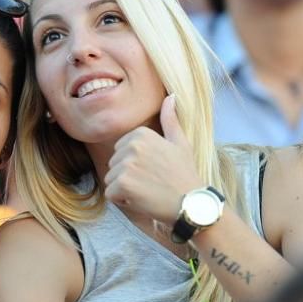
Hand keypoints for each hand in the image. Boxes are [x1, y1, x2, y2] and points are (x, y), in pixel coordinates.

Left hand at [104, 95, 202, 222]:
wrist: (191, 204)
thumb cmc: (185, 174)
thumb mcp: (180, 143)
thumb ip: (170, 120)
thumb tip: (171, 97)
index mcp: (141, 134)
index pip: (121, 151)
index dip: (135, 164)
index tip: (153, 170)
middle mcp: (131, 146)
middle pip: (114, 164)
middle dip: (128, 176)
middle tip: (151, 182)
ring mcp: (125, 165)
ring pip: (111, 179)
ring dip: (125, 189)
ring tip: (147, 191)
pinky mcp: (122, 184)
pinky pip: (111, 194)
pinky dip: (123, 201)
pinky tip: (142, 200)